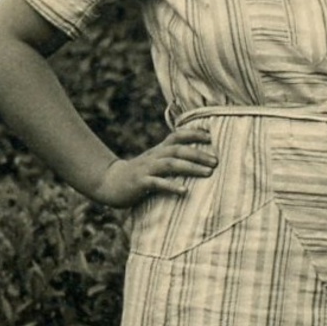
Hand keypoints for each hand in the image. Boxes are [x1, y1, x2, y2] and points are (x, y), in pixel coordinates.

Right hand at [89, 122, 216, 207]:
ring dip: (190, 167)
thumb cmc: (140, 174)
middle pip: (177, 150)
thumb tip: (201, 159)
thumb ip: (173, 158)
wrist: (109, 183)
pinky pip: (157, 183)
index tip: (212, 136)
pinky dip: (171, 186)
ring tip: (208, 173)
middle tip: (216, 161)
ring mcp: (146, 169)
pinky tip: (184, 191)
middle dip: (198, 154)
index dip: (194, 134)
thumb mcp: (156, 162)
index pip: (177, 136)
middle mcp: (154, 156)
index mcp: (159, 150)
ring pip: (170, 164)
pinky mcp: (139, 183)